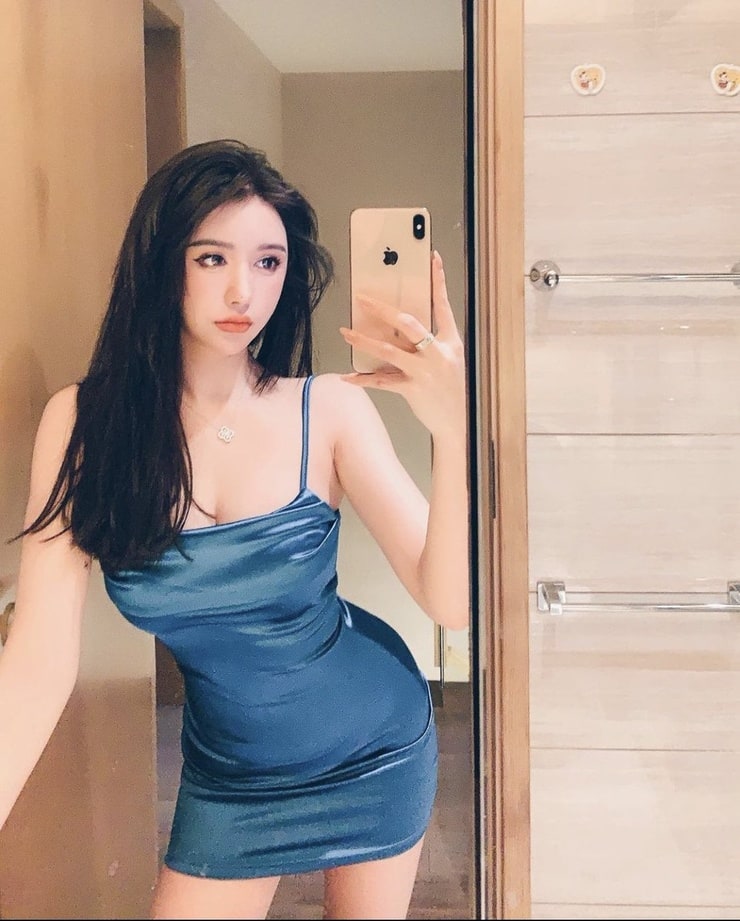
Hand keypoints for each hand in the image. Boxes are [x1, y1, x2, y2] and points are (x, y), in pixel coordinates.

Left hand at [339, 251, 465, 439]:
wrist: (458, 421)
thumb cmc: (452, 388)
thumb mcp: (451, 359)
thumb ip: (431, 342)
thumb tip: (403, 327)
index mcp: (449, 342)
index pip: (443, 305)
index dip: (438, 280)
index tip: (432, 258)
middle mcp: (437, 353)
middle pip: (408, 324)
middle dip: (383, 309)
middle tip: (363, 299)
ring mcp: (424, 371)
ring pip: (388, 351)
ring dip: (364, 340)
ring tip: (346, 331)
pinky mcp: (412, 389)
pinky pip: (382, 381)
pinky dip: (363, 379)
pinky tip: (347, 376)